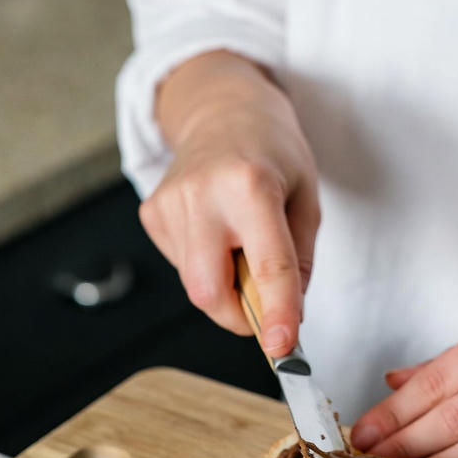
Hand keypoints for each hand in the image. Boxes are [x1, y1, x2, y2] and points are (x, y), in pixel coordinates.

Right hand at [138, 51, 319, 355]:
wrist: (222, 108)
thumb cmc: (273, 151)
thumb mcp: (306, 198)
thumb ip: (298, 261)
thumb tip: (285, 314)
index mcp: (251, 185)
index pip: (266, 266)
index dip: (277, 313)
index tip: (283, 349)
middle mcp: (202, 194)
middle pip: (208, 292)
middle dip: (240, 317)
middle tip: (265, 307)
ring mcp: (169, 203)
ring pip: (196, 285)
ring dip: (226, 285)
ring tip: (241, 240)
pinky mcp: (151, 213)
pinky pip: (183, 267)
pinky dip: (207, 266)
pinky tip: (217, 231)